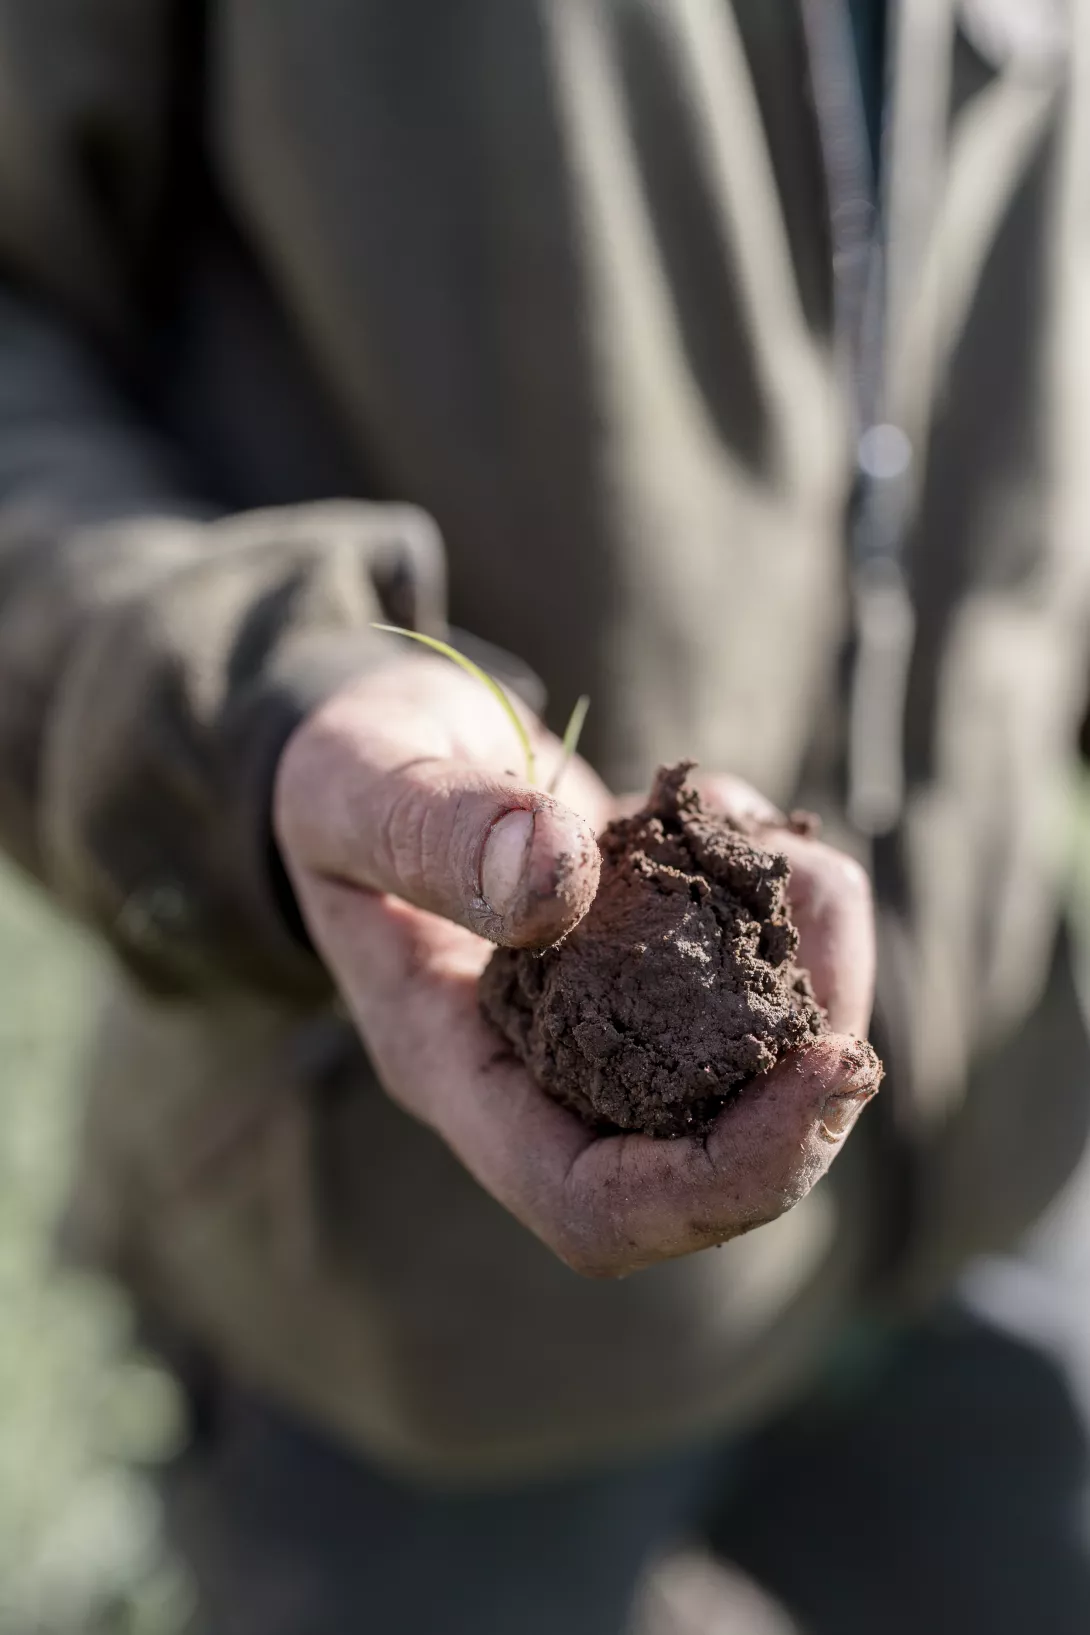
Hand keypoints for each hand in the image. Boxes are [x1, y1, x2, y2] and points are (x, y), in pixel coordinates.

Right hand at [274, 659, 879, 1276]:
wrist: (377, 748)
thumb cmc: (346, 776)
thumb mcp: (357, 786)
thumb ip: (433, 829)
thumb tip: (555, 878)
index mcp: (454, 1071)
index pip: (596, 1204)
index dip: (725, 1176)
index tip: (827, 1068)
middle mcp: (542, 1077)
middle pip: (706, 1166)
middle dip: (808, 1079)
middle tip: (834, 909)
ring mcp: (605, 1031)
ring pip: (751, 1074)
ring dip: (814, 966)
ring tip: (789, 851)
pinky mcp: (652, 970)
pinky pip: (754, 980)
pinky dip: (783, 901)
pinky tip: (737, 813)